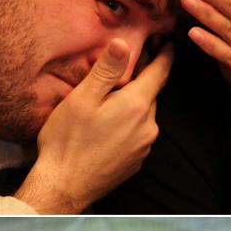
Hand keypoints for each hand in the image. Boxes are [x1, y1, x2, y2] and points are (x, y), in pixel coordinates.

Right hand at [16, 40, 170, 212]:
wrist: (63, 188)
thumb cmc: (67, 142)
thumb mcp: (82, 99)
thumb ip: (106, 70)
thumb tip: (123, 44)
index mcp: (136, 105)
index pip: (160, 72)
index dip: (164, 55)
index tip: (167, 43)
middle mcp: (147, 126)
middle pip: (151, 94)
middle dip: (143, 79)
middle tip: (129, 65)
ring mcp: (143, 147)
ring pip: (143, 115)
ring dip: (133, 103)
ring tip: (112, 97)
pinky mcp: (135, 162)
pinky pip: (137, 134)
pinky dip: (128, 123)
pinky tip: (108, 125)